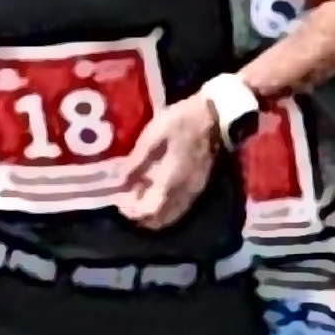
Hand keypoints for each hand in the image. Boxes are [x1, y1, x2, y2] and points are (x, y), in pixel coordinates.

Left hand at [114, 95, 227, 228]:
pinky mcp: (200, 187)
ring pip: (170, 217)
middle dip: (139, 215)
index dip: (131, 211)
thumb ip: (136, 161)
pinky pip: (179, 209)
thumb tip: (118, 181)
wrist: (216, 115)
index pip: (149, 210)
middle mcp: (184, 193)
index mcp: (172, 182)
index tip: (118, 200)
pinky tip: (155, 190)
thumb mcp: (153, 136)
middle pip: (160, 220)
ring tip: (138, 195)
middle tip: (125, 200)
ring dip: (152, 213)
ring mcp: (194, 192)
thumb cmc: (182, 121)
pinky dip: (164, 208)